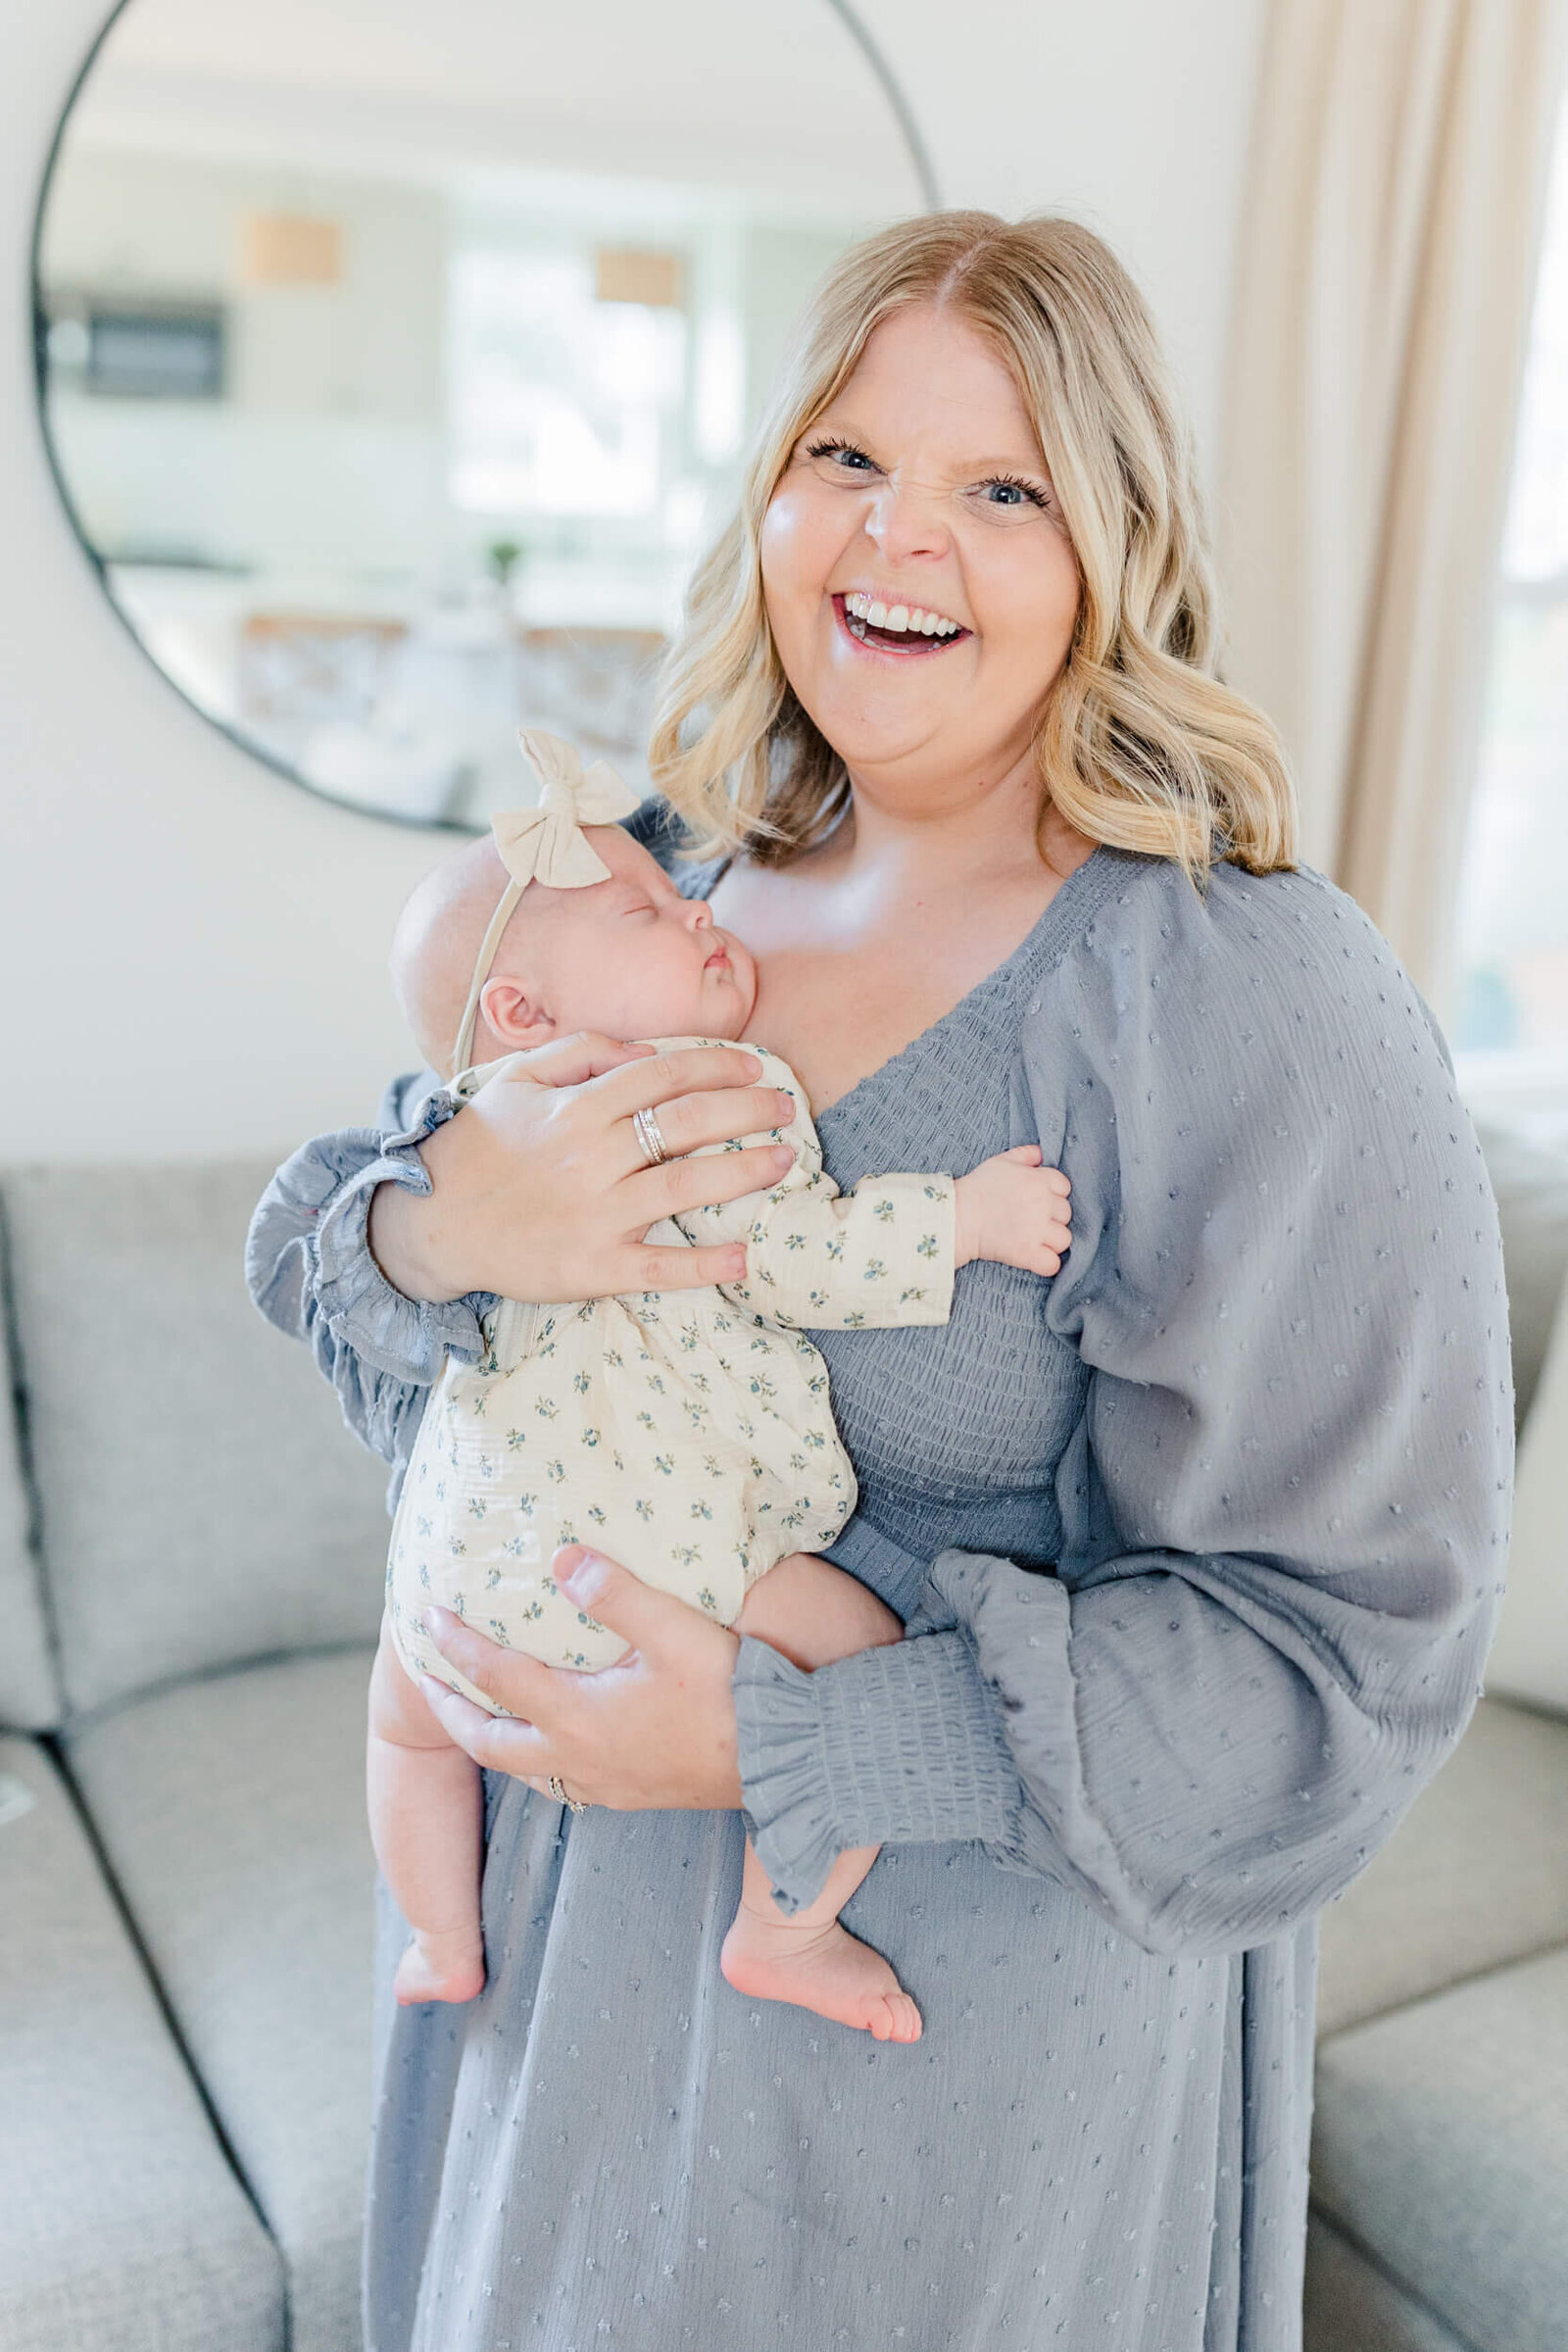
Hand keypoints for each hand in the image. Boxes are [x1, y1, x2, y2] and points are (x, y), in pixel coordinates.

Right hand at [369, 1032, 796, 1302]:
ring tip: (784, 1160)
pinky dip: (705, 1265)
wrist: (430, 1222)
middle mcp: (593, 1156)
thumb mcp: (514, 1080)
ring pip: (686, 1186)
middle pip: (689, 1122)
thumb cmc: (477, 1148)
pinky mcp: (593, 1268)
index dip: (718, 1065)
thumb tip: (642, 1049)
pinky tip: (744, 1257)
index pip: (664, 1075)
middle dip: (747, 1108)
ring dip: (744, 1171)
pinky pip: (659, 1268)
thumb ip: (577, 1052)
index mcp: (578, 1107)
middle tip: (787, 1107)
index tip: (756, 1066)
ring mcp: (596, 1215)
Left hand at [414, 1546, 743, 1810]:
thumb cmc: (733, 1692)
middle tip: (426, 1680)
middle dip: (448, 1709)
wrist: (785, 1759)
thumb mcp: (677, 1630)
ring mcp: (603, 1784)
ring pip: (520, 1770)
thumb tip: (562, 1558)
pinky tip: (546, 1744)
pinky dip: (530, 1761)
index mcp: (578, 1717)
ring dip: (486, 1738)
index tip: (426, 1616)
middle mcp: (579, 1759)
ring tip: (472, 1710)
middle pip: (488, 1742)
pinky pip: (557, 1784)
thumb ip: (617, 1594)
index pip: (497, 1678)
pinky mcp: (629, 1795)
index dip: (455, 1647)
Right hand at [953, 1145, 1071, 1275]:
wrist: (958, 1216)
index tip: (1037, 1201)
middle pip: (1066, 1214)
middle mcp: (1044, 1204)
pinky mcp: (1029, 1254)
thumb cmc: (977, 1188)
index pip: (1064, 1187)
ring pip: (1064, 1239)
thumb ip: (1024, 1154)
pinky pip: (1053, 1264)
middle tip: (1031, 1221)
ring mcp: (1038, 1230)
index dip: (1053, 1194)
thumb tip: (1040, 1154)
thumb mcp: (1000, 1161)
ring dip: (1052, 1241)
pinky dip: (1046, 1264)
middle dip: (1052, 1218)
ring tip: (1034, 1240)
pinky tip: (1035, 1258)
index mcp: (1039, 1180)